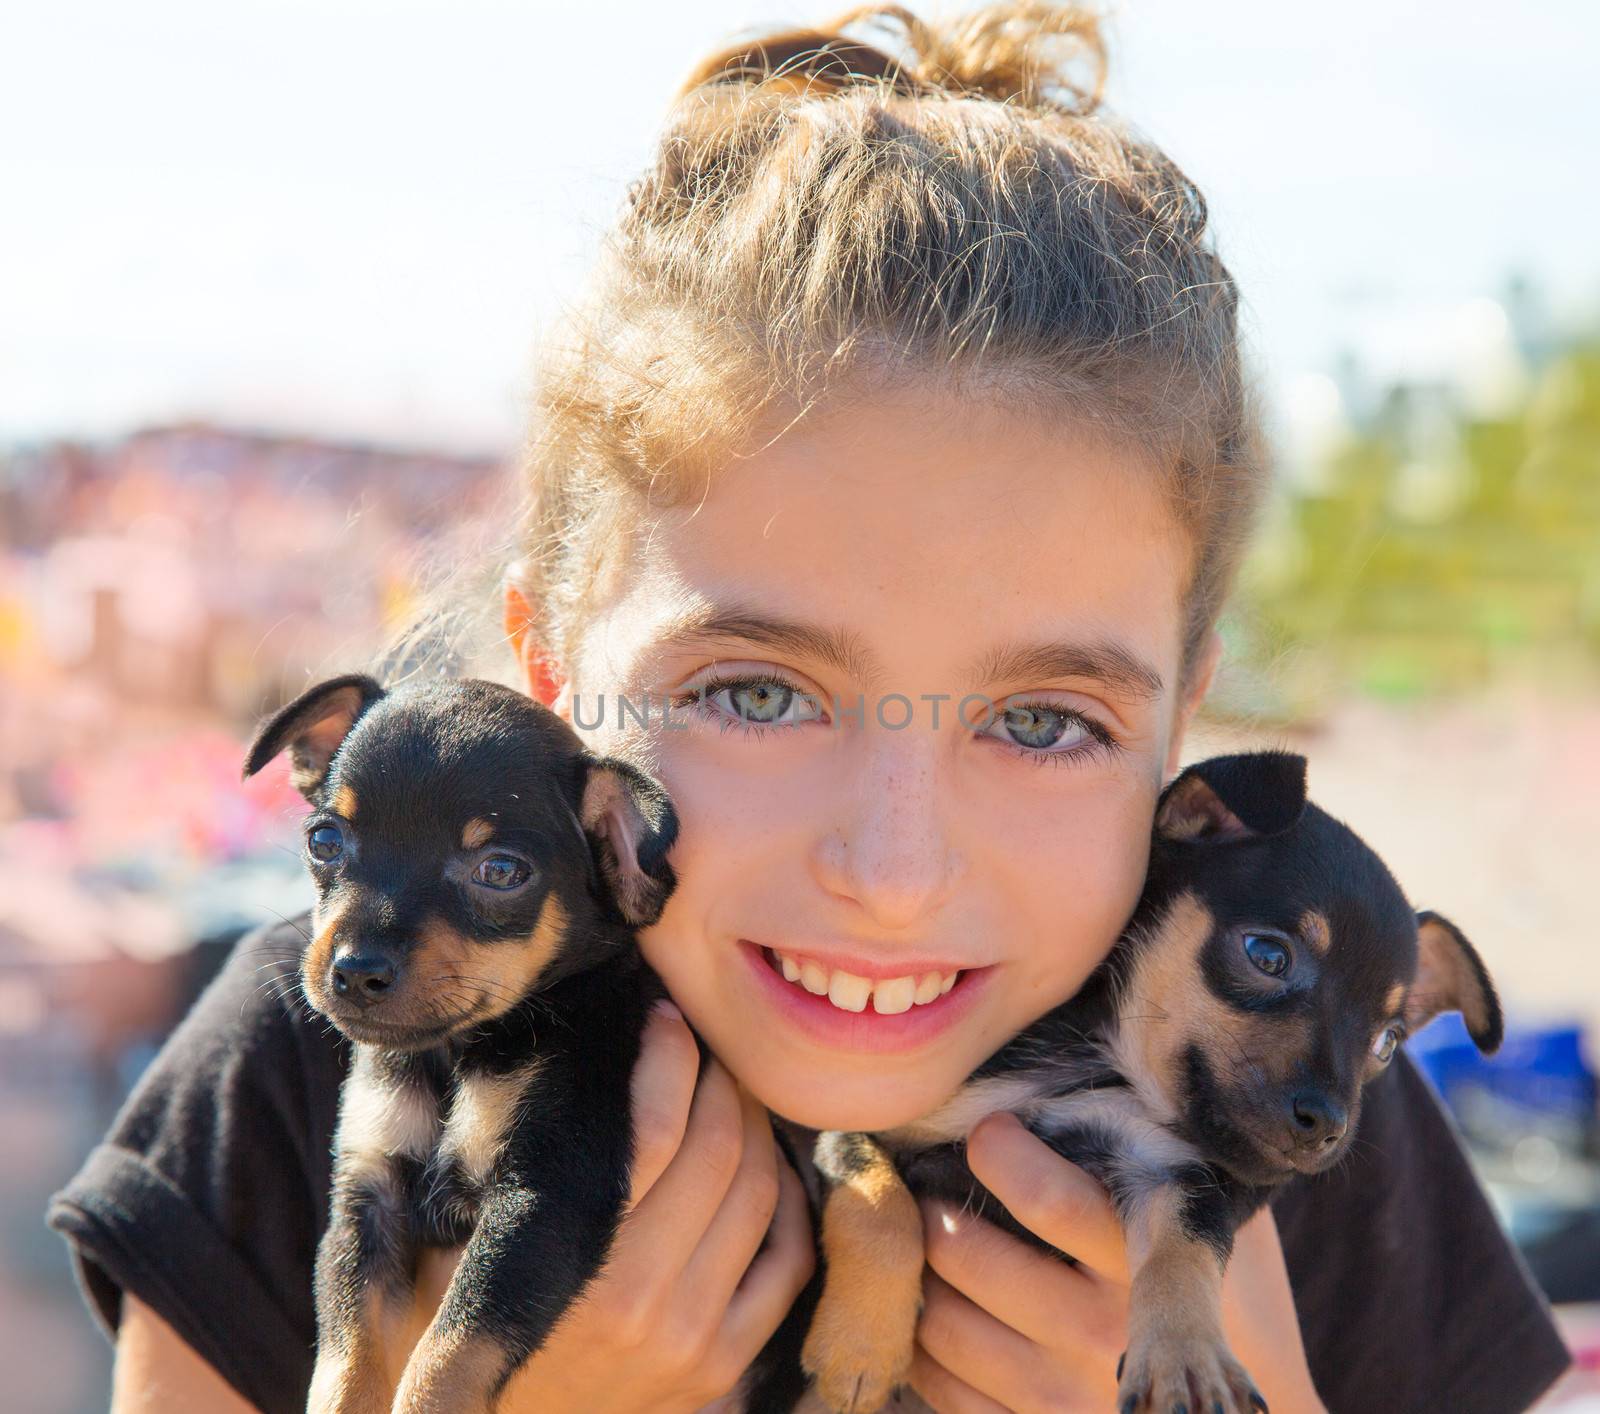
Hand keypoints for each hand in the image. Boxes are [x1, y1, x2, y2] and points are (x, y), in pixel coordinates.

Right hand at [404, 1000, 814, 1413]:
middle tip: (702, 1040)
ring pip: (760, 1191)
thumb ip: (468, 1172)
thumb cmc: (439, 1342)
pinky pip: (787, 1260)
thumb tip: (518, 1060)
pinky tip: (758, 1163)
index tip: (661, 1014)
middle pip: (720, 1147)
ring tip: (727, 1088)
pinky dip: (786, 1200)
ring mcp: (692, 1340)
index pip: (656, 1130)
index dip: (667, 1055)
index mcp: (575, 1268)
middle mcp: (642, 1304)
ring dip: (755, 1124)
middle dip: (718, 1075)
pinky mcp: (723, 1367)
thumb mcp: (423, 1261)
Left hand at [908, 1112, 1327, 1412]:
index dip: (1000, 1152)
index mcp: (1152, 1264)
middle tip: (939, 1182)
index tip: (992, 1129)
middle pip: (967, 1254)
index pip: (1049, 1199)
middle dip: (938, 1206)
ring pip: (937, 1319)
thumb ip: (1170, 1149)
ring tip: (939, 1239)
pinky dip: (922, 1338)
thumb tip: (1106, 1052)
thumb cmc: (1240, 1297)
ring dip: (920, 1270)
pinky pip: (935, 1382)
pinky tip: (946, 1304)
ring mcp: (1064, 1397)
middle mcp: (1104, 1337)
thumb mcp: (1222, 1211)